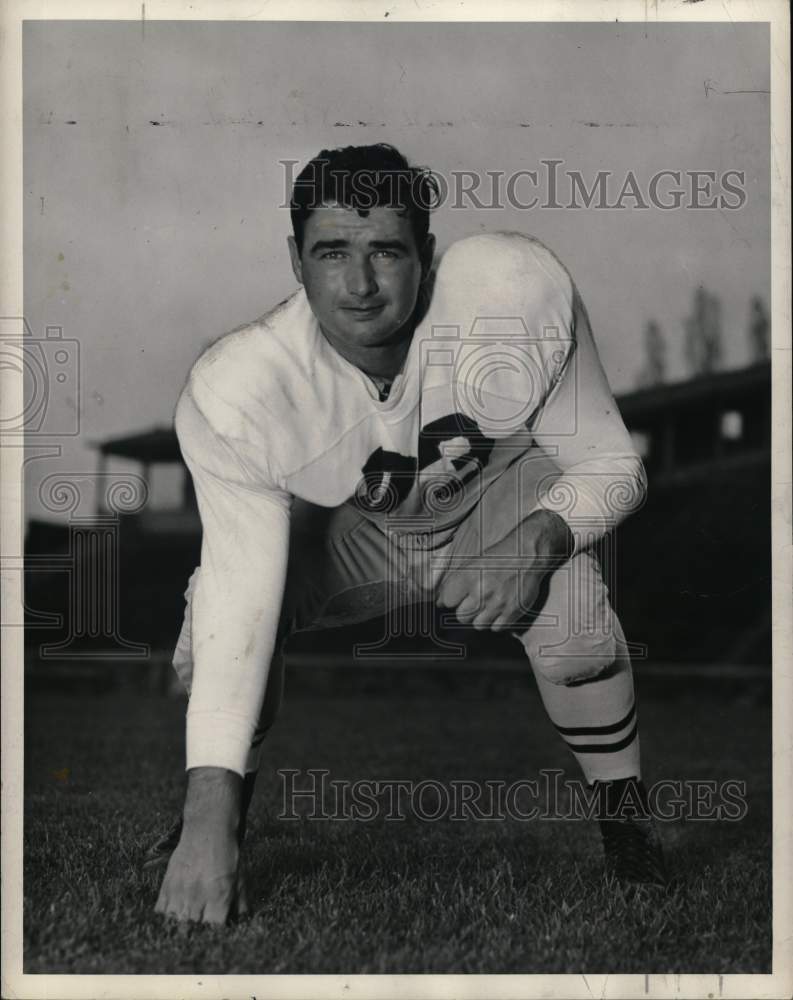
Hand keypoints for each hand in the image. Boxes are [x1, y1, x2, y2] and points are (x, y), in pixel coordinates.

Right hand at [155, 767, 246, 924]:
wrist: (208, 828)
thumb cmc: (227, 853)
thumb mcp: (240, 878)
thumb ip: (240, 903)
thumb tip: (242, 922)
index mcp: (219, 897)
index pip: (213, 931)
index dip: (213, 938)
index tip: (213, 939)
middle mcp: (197, 897)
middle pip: (192, 932)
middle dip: (195, 939)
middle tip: (197, 940)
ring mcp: (179, 892)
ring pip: (174, 925)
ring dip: (178, 932)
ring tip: (182, 935)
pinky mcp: (166, 885)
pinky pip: (160, 912)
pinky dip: (164, 920)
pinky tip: (169, 923)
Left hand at [437, 509, 571, 632]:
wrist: (529, 554)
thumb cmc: (499, 556)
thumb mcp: (473, 563)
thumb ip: (455, 583)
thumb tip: (439, 603)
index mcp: (468, 576)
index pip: (447, 601)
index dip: (451, 600)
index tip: (457, 597)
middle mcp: (481, 591)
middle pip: (461, 616)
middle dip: (464, 610)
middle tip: (474, 601)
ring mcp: (498, 604)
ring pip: (477, 625)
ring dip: (480, 618)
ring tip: (487, 606)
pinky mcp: (513, 612)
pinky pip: (496, 628)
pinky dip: (496, 622)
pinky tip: (499, 610)